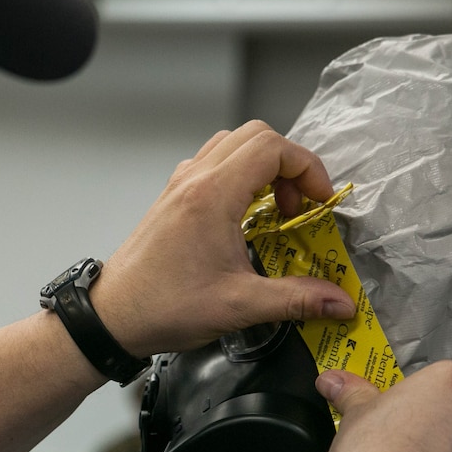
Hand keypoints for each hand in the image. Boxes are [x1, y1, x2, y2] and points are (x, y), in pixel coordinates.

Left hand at [93, 121, 355, 356]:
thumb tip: (340, 301)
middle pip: (254, 135)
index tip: (320, 200)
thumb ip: (296, 299)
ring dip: (263, 166)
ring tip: (276, 208)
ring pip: (231, 144)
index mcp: (212, 196)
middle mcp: (194, 181)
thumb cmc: (162, 307)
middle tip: (301, 204)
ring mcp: (180, 186)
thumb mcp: (239, 306)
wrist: (112, 316)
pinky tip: (247, 216)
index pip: (271, 148)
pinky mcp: (173, 199)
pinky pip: (213, 164)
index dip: (307, 168)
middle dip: (289, 163)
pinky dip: (239, 176)